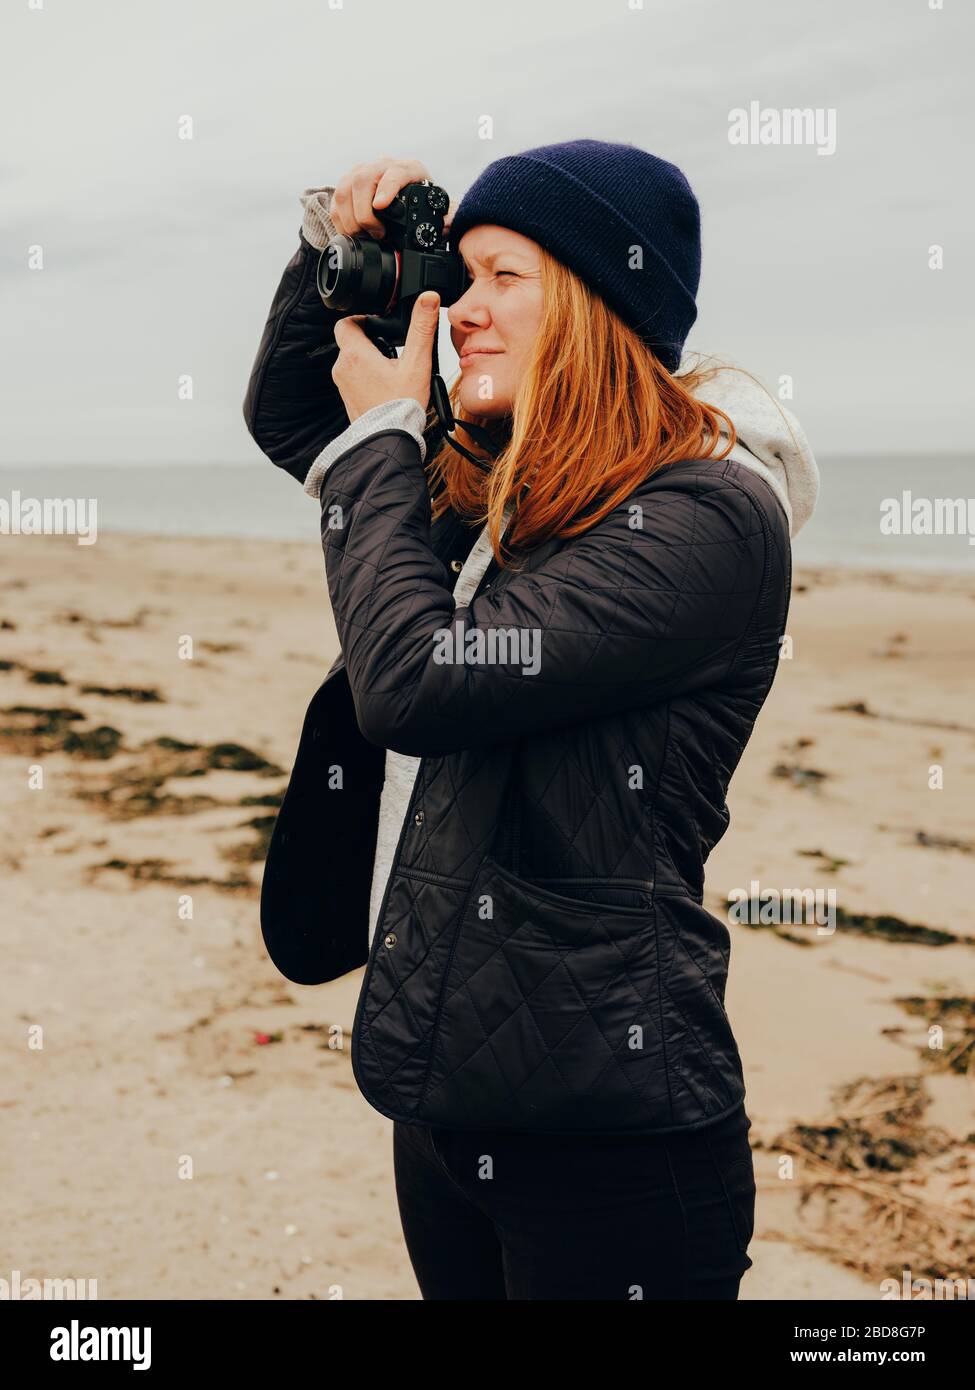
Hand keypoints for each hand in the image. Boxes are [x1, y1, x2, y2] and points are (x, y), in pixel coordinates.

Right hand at [329, 154, 454, 239]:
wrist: (408, 197)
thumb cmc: (424, 205)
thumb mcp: (438, 210)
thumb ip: (448, 217)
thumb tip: (450, 223)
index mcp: (410, 169)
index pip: (396, 171)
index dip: (387, 187)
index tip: (380, 205)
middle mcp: (384, 164)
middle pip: (364, 179)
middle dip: (365, 212)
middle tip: (376, 234)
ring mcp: (363, 172)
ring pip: (346, 188)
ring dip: (351, 218)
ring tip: (364, 236)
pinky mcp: (348, 183)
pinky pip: (337, 199)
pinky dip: (341, 219)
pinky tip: (351, 232)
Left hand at [332, 291, 440, 420]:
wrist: (389, 440)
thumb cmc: (401, 406)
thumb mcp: (417, 363)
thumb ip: (422, 328)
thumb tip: (427, 298)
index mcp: (356, 354)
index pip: (346, 323)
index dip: (361, 319)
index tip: (377, 324)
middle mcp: (342, 367)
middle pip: (351, 343)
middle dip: (369, 342)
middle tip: (391, 351)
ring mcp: (342, 385)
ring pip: (352, 362)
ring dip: (368, 361)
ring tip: (391, 371)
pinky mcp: (347, 399)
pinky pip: (353, 380)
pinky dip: (366, 379)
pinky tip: (385, 388)